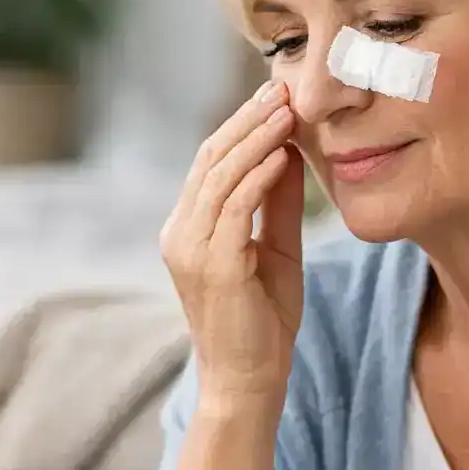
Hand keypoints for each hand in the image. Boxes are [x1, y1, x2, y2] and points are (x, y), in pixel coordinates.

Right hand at [160, 80, 303, 406]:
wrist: (249, 382)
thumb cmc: (262, 321)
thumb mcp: (273, 250)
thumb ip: (275, 204)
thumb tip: (289, 150)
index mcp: (187, 229)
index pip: (209, 162)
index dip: (241, 125)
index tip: (275, 96)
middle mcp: (179, 234)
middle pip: (210, 160)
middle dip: (247, 120)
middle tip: (281, 88)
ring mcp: (191, 250)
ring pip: (220, 176)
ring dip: (256, 139)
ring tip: (287, 110)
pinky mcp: (213, 267)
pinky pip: (234, 208)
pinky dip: (258, 176)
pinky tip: (283, 153)